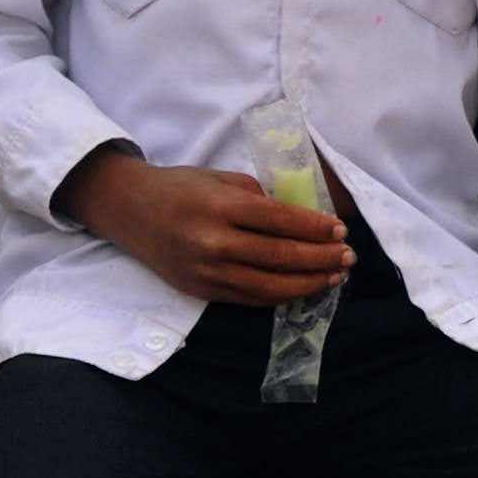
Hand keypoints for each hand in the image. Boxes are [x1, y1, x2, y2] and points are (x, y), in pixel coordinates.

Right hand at [61, 148, 355, 305]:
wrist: (129, 211)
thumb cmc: (181, 187)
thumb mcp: (221, 178)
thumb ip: (260, 198)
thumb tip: (302, 220)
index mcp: (220, 206)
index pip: (280, 221)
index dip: (315, 228)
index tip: (341, 230)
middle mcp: (213, 242)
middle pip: (280, 256)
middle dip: (321, 259)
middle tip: (348, 257)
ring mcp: (206, 271)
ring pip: (268, 286)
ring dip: (308, 284)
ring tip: (334, 277)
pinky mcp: (201, 291)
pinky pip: (249, 298)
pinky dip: (280, 296)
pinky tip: (303, 289)